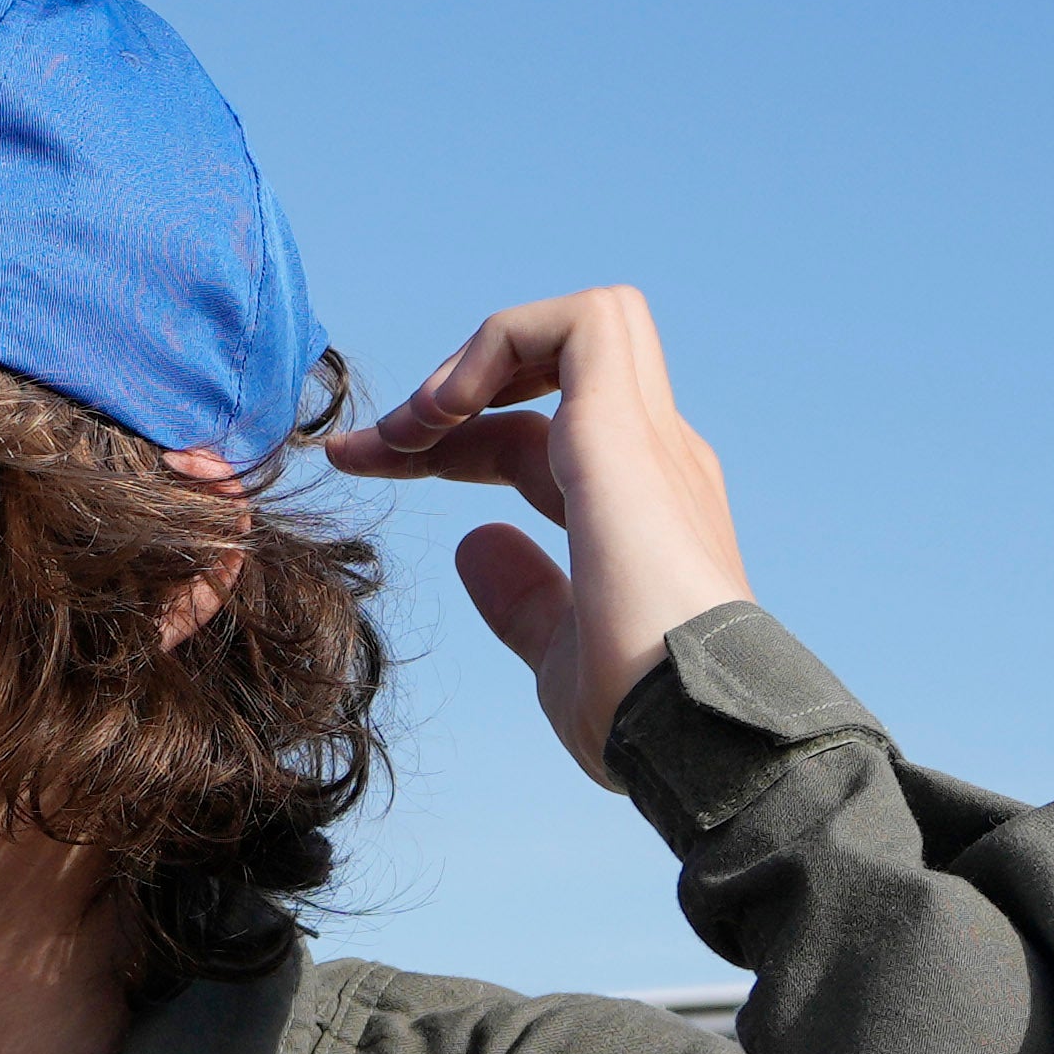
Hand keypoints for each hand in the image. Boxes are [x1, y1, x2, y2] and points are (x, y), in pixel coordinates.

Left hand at [323, 285, 751, 778]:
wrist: (691, 729)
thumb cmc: (636, 715)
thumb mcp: (556, 653)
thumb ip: (521, 597)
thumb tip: (473, 543)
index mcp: (636, 508)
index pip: (534, 439)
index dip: (444, 444)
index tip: (362, 465)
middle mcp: (652, 459)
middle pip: (556, 369)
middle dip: (463, 382)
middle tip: (379, 442)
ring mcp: (647, 439)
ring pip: (584, 324)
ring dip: (483, 354)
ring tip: (413, 423)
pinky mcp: (625, 431)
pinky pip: (578, 325)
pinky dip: (500, 344)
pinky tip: (441, 413)